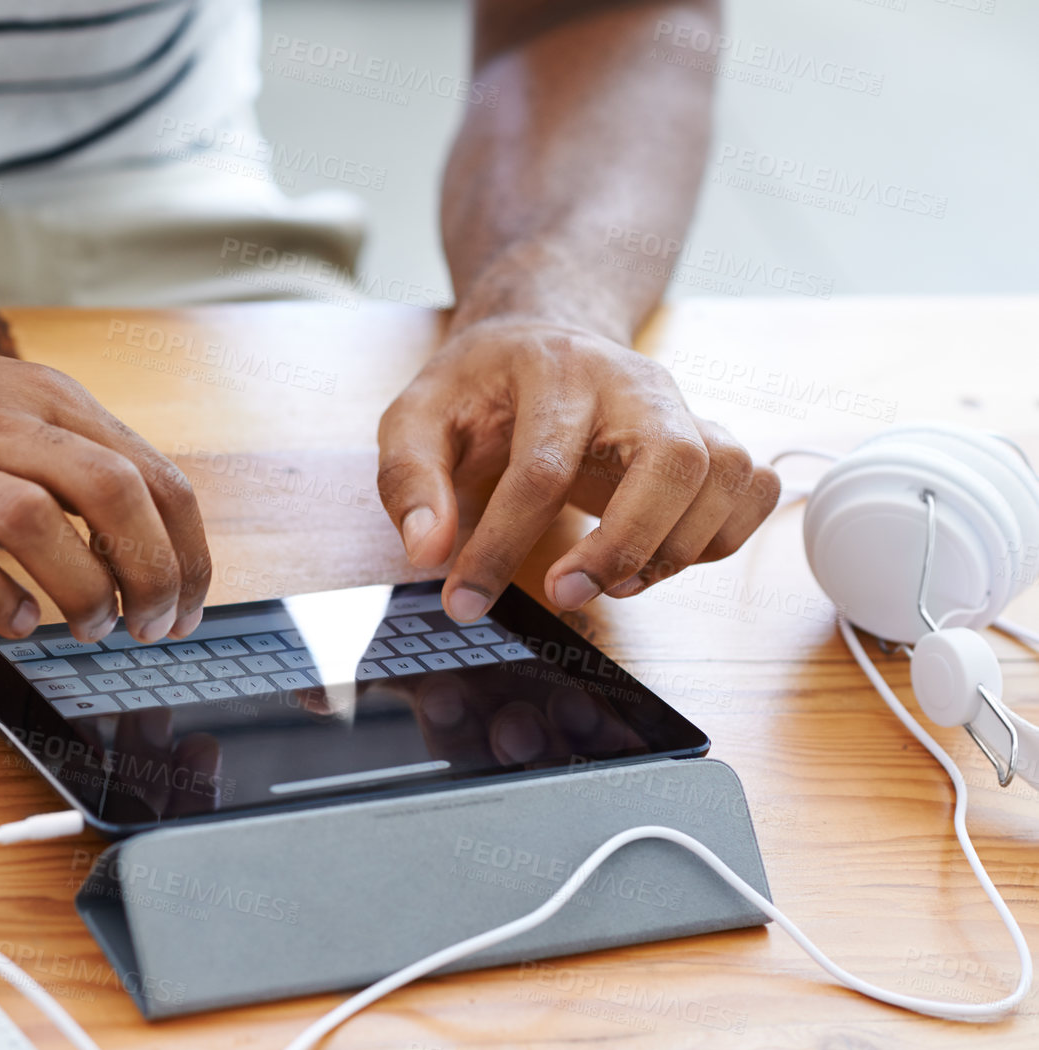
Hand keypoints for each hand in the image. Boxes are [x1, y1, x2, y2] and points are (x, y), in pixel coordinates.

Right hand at [0, 338, 210, 641]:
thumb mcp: (7, 408)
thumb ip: (77, 460)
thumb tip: (158, 540)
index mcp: (41, 400)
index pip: (149, 474)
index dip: (184, 550)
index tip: (187, 604)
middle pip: (107, 488)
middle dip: (149, 571)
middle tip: (151, 625)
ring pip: (30, 518)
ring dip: (80, 587)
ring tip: (89, 626)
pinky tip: (13, 620)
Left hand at [376, 316, 778, 620]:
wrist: (537, 339)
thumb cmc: (478, 387)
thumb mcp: (415, 417)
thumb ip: (409, 480)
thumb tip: (429, 551)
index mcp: (555, 368)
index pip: (541, 469)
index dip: (502, 545)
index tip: (465, 599)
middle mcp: (634, 382)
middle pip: (673, 462)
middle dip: (625, 544)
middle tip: (567, 595)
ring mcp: (681, 407)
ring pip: (726, 475)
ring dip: (676, 548)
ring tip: (612, 583)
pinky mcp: (706, 436)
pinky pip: (750, 488)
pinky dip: (718, 537)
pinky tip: (658, 556)